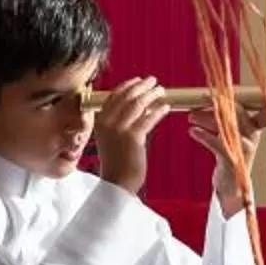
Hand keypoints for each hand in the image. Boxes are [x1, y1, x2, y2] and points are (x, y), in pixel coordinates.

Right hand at [92, 76, 170, 195]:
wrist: (117, 183)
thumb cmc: (118, 163)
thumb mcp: (112, 139)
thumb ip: (120, 122)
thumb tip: (140, 107)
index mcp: (100, 122)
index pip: (113, 96)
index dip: (127, 86)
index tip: (138, 80)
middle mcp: (107, 123)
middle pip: (126, 97)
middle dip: (142, 86)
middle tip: (153, 81)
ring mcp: (118, 130)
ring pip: (138, 104)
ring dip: (151, 95)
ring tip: (161, 91)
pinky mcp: (132, 138)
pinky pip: (147, 119)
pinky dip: (158, 111)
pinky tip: (165, 107)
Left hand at [188, 100, 265, 213]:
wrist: (230, 185)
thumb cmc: (227, 156)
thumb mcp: (227, 134)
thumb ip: (221, 118)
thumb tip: (204, 99)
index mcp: (254, 127)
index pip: (243, 105)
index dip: (228, 97)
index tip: (211, 91)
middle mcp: (253, 136)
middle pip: (235, 113)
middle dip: (216, 104)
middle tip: (199, 99)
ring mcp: (244, 148)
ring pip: (225, 126)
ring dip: (205, 119)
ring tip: (190, 117)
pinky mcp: (233, 160)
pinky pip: (217, 142)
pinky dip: (202, 135)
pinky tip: (192, 131)